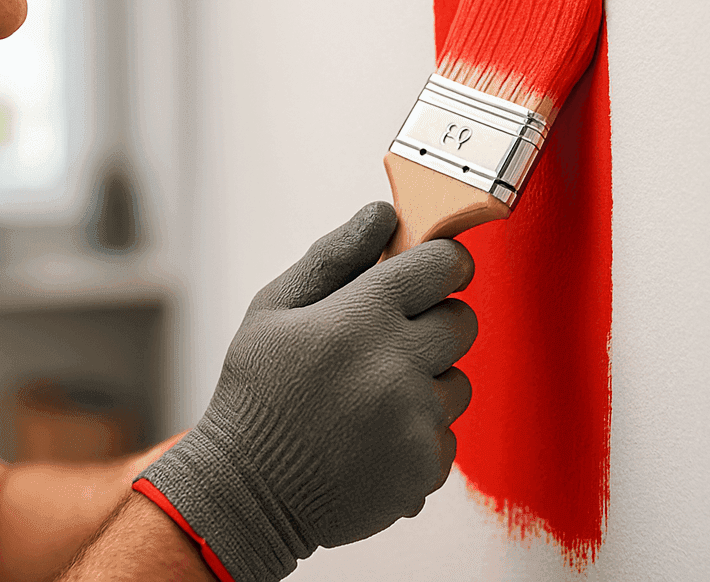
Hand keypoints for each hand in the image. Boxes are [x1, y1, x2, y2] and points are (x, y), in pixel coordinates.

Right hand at [137, 202, 476, 580]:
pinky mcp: (426, 464)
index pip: (442, 264)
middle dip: (433, 322)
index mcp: (360, 315)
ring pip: (458, 381)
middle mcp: (397, 363)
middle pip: (462, 320)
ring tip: (370, 399)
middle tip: (389, 342)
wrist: (247, 494)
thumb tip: (383, 214)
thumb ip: (333, 256)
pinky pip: (447, 433)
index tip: (429, 275)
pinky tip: (371, 439)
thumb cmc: (256, 394)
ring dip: (426, 384)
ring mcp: (415, 417)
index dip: (441, 264)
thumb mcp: (272, 310)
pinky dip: (417, 435)